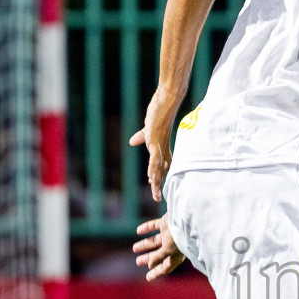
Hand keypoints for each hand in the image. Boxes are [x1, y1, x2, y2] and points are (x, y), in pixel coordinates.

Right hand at [128, 87, 180, 201]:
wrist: (167, 99)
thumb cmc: (159, 110)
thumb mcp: (148, 127)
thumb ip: (141, 136)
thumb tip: (132, 143)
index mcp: (162, 145)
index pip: (163, 164)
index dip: (159, 175)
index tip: (155, 186)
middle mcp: (163, 147)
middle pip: (162, 170)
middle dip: (159, 184)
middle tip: (158, 199)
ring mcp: (160, 144)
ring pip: (159, 167)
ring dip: (156, 181)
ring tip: (155, 194)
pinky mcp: (156, 140)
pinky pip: (154, 158)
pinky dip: (153, 168)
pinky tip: (151, 178)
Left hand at [133, 216, 185, 280]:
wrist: (186, 218)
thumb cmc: (179, 237)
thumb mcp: (168, 250)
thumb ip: (159, 257)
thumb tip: (150, 266)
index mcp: (176, 255)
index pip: (166, 266)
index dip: (157, 272)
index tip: (148, 278)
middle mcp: (173, 245)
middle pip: (159, 254)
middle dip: (149, 258)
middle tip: (138, 262)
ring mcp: (169, 234)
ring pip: (155, 241)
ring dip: (145, 245)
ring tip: (134, 248)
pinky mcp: (166, 222)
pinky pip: (154, 226)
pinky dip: (147, 228)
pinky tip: (138, 231)